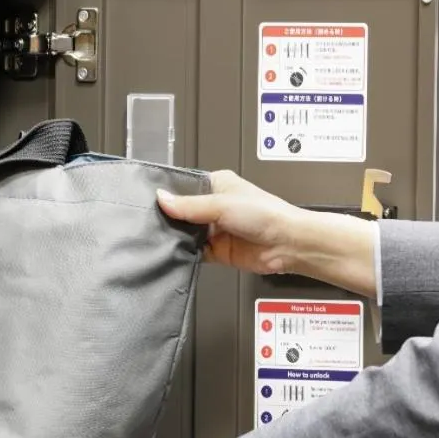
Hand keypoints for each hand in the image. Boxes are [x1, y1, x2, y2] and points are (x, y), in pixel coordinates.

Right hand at [157, 170, 302, 275]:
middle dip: (171, 217)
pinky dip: (184, 252)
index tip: (151, 200)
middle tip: (152, 221)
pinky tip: (176, 251)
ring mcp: (215, 229)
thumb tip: (162, 198)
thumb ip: (189, 205)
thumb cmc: (267, 214)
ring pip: (186, 232)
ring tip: (162, 236)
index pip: (184, 187)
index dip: (169, 193)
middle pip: (182, 211)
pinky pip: (193, 251)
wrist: (287, 244)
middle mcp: (215, 206)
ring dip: (177, 236)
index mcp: (217, 185)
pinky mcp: (216, 250)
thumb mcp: (221, 203)